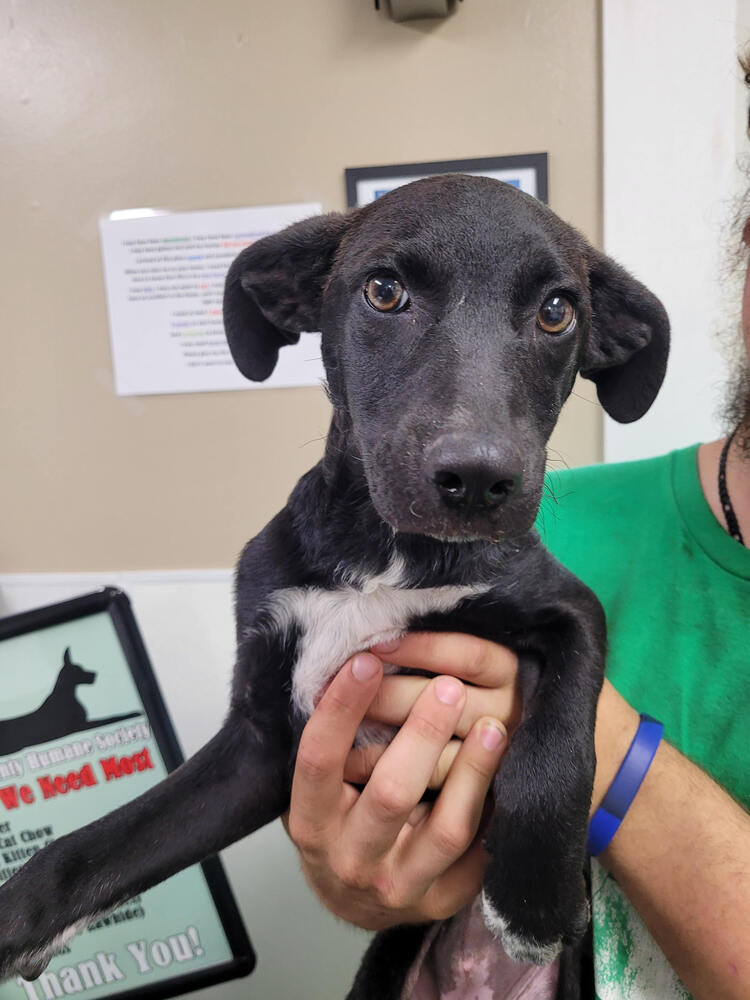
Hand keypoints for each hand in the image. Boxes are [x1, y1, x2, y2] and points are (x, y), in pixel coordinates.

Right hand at [284, 633, 519, 929]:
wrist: (354, 901)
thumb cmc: (339, 821)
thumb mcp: (321, 788)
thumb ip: (336, 741)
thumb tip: (359, 662)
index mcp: (311, 822)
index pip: (319, 760)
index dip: (341, 708)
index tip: (365, 659)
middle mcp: (351, 858)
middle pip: (390, 793)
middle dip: (422, 734)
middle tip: (448, 686)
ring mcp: (399, 885)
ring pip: (447, 828)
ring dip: (473, 771)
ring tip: (494, 725)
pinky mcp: (442, 898)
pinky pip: (478, 851)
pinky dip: (494, 805)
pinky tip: (510, 768)